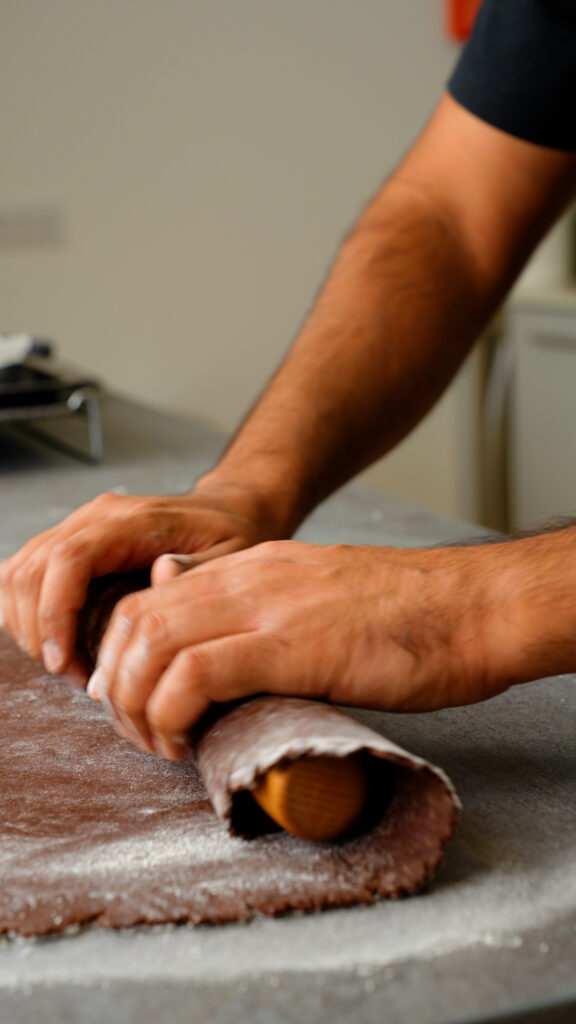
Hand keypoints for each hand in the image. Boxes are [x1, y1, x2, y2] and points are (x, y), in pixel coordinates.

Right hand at [0, 479, 283, 681]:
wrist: (229, 511)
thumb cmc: (233, 535)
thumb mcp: (233, 554)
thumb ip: (197, 571)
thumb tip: (156, 582)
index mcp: (132, 520)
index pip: (69, 559)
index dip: (54, 613)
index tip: (62, 661)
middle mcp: (96, 518)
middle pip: (32, 568)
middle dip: (38, 630)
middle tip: (73, 675)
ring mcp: (79, 527)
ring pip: (18, 572)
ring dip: (30, 626)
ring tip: (69, 665)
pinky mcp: (72, 544)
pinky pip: (26, 575)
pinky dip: (29, 614)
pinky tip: (60, 645)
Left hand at [90, 540, 517, 759]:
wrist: (471, 608)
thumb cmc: (407, 615)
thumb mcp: (317, 595)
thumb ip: (263, 610)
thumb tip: (213, 642)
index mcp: (252, 566)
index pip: (146, 600)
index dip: (121, 656)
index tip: (133, 701)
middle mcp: (248, 576)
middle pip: (134, 621)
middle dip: (117, 685)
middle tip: (136, 732)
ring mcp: (268, 605)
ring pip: (153, 645)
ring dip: (137, 706)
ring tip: (159, 745)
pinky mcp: (292, 643)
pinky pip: (196, 674)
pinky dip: (171, 714)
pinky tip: (185, 742)